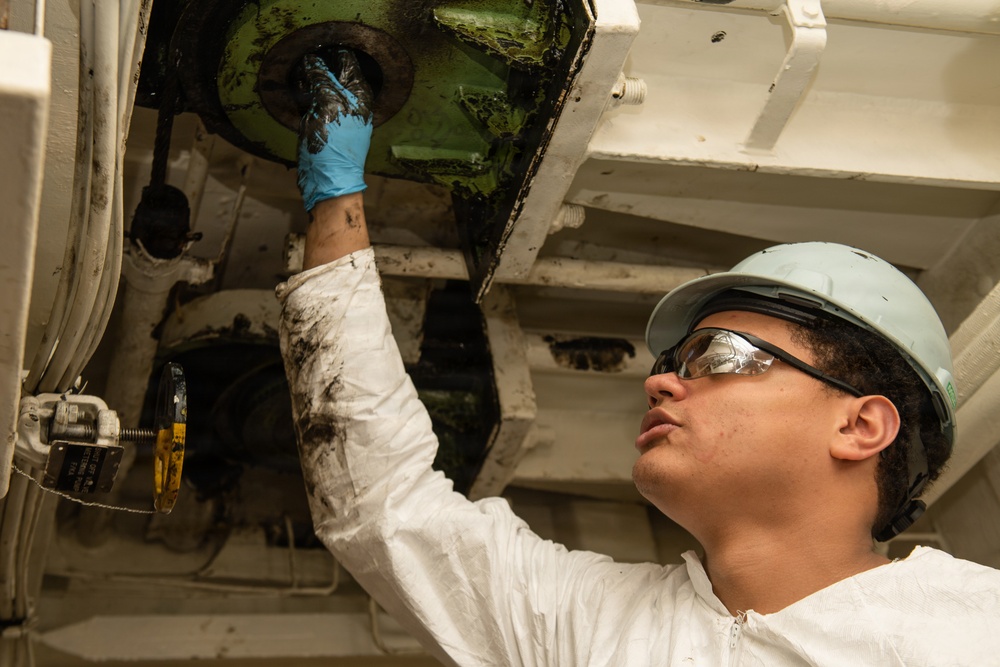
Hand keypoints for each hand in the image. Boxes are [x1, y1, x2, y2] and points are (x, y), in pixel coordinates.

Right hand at [297, 50, 373, 211]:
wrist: (329, 183)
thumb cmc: (333, 149)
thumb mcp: (327, 107)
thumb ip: (322, 80)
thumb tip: (313, 60)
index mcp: (359, 96)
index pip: (345, 61)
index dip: (328, 52)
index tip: (311, 48)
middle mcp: (352, 103)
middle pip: (333, 73)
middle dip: (317, 65)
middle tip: (301, 62)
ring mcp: (339, 115)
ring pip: (323, 87)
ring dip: (309, 80)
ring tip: (297, 76)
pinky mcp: (327, 125)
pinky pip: (316, 102)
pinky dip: (305, 95)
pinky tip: (296, 93)